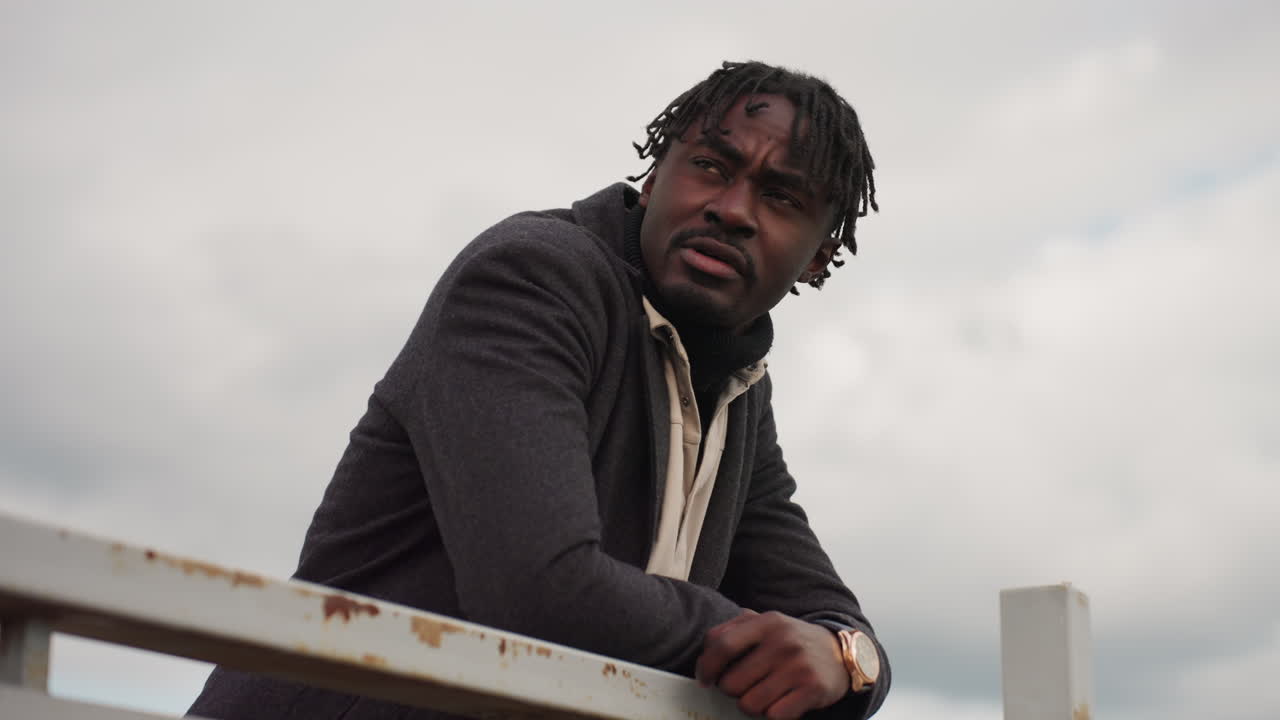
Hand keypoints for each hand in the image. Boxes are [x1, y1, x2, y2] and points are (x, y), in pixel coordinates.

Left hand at [696, 610, 849, 718]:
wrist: (841, 654)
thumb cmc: (791, 642)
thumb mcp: (766, 625)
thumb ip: (732, 631)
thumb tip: (704, 662)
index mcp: (767, 622)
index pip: (722, 645)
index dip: (707, 666)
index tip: (705, 679)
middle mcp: (783, 642)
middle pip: (732, 683)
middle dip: (732, 691)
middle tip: (745, 686)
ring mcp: (799, 666)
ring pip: (750, 704)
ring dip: (752, 705)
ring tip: (764, 694)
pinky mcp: (813, 689)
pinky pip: (774, 716)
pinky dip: (773, 714)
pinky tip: (782, 701)